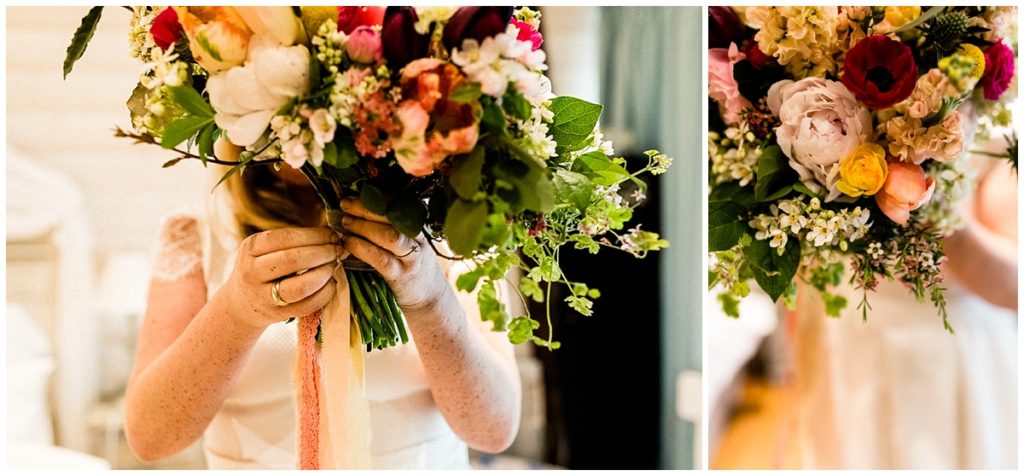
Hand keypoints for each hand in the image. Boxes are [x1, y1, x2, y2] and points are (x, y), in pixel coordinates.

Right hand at [220, 227, 347, 328]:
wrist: (241, 303)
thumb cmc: (262, 268)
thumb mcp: (264, 249)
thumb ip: (292, 241)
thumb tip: (333, 235)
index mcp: (250, 248)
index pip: (285, 238)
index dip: (314, 235)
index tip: (333, 235)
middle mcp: (252, 272)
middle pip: (292, 260)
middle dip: (322, 253)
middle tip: (338, 250)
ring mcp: (263, 296)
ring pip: (300, 287)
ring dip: (324, 274)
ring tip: (335, 265)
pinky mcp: (275, 315)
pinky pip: (306, 306)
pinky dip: (324, 294)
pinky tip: (331, 283)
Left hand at [338, 197, 447, 310]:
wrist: (430, 296)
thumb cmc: (410, 264)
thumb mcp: (407, 240)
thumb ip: (390, 225)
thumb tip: (358, 207)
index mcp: (418, 225)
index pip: (398, 203)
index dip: (376, 197)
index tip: (355, 193)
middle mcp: (418, 238)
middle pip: (394, 216)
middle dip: (366, 208)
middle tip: (345, 204)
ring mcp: (412, 257)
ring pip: (389, 236)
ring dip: (363, 226)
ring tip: (345, 223)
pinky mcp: (402, 276)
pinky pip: (380, 259)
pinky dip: (362, 248)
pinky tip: (348, 243)